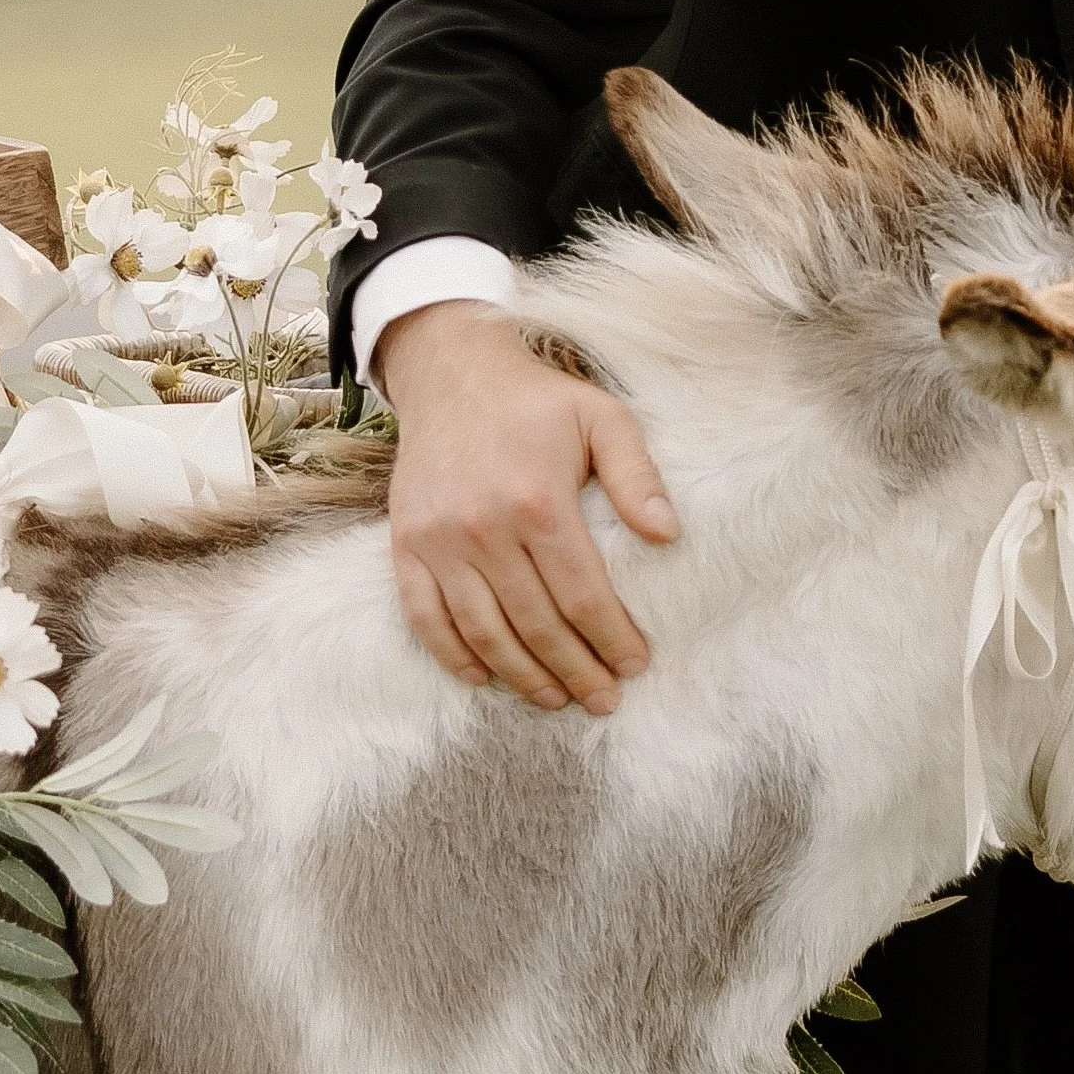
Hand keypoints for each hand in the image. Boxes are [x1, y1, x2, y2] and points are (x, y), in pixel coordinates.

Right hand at [379, 303, 676, 714]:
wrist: (452, 373)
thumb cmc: (537, 402)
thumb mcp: (602, 418)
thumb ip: (636, 475)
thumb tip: (667, 534)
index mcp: (537, 500)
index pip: (582, 595)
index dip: (610, 639)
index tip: (634, 665)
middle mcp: (483, 527)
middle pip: (537, 625)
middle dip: (576, 671)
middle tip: (603, 699)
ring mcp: (439, 540)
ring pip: (484, 632)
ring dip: (523, 676)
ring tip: (556, 699)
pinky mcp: (407, 545)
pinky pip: (426, 617)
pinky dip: (454, 655)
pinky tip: (484, 678)